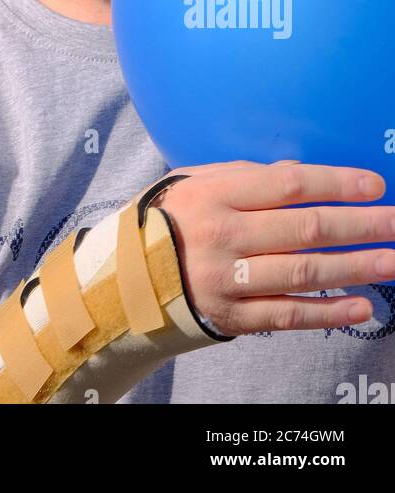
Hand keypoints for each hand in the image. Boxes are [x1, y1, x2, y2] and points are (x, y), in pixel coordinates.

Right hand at [153, 160, 394, 333]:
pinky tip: (361, 307)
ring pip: (303, 272)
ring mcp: (228, 280)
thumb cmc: (168, 219)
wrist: (124, 278)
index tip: (374, 185)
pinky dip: (327, 313)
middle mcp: (223, 235)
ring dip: (355, 267)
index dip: (335, 184)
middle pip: (305, 229)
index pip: (288, 185)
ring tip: (393, 261)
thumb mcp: (196, 182)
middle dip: (360, 225)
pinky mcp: (232, 317)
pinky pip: (287, 316)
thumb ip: (244, 176)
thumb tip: (301, 175)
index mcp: (215, 195)